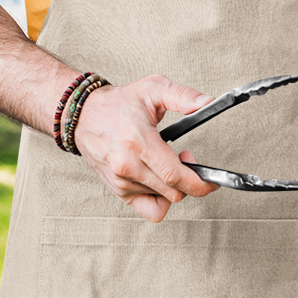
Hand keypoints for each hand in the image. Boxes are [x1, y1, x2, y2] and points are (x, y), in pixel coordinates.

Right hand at [72, 75, 218, 222]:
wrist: (85, 115)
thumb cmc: (118, 103)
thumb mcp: (152, 88)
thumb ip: (182, 95)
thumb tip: (207, 102)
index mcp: (137, 142)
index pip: (174, 175)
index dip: (199, 182)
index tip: (212, 181)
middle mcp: (127, 166)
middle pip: (173, 191)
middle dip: (191, 179)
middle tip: (187, 157)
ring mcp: (121, 182)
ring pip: (164, 199)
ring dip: (174, 185)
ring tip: (167, 162)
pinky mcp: (118, 191)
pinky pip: (150, 210)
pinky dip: (161, 200)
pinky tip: (159, 181)